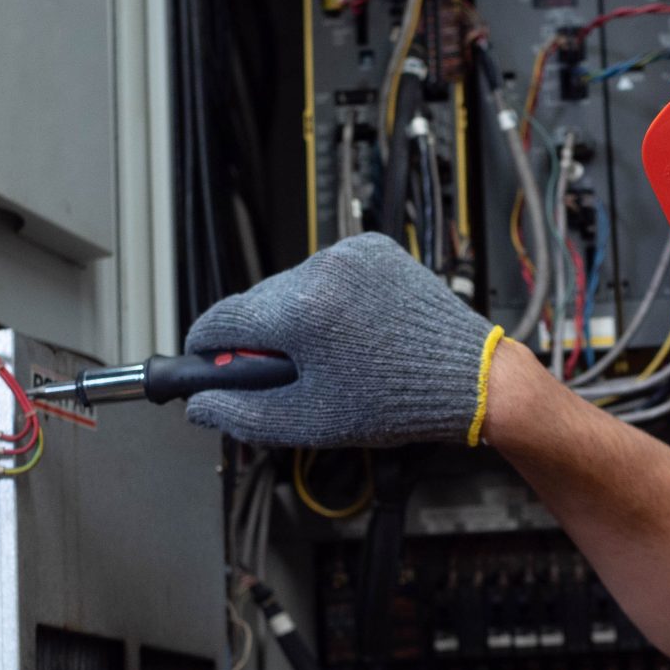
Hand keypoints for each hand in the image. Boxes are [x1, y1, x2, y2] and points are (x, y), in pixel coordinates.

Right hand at [183, 232, 502, 447]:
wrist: (469, 378)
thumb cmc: (400, 401)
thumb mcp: (310, 421)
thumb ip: (243, 414)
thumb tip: (200, 405)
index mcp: (301, 311)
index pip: (221, 319)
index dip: (204, 347)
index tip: (203, 362)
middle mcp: (323, 270)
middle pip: (256, 303)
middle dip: (258, 339)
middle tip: (285, 375)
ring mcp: (351, 253)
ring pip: (290, 286)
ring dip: (293, 317)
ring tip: (328, 355)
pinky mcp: (374, 248)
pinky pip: (327, 272)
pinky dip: (327, 298)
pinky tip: (351, 330)